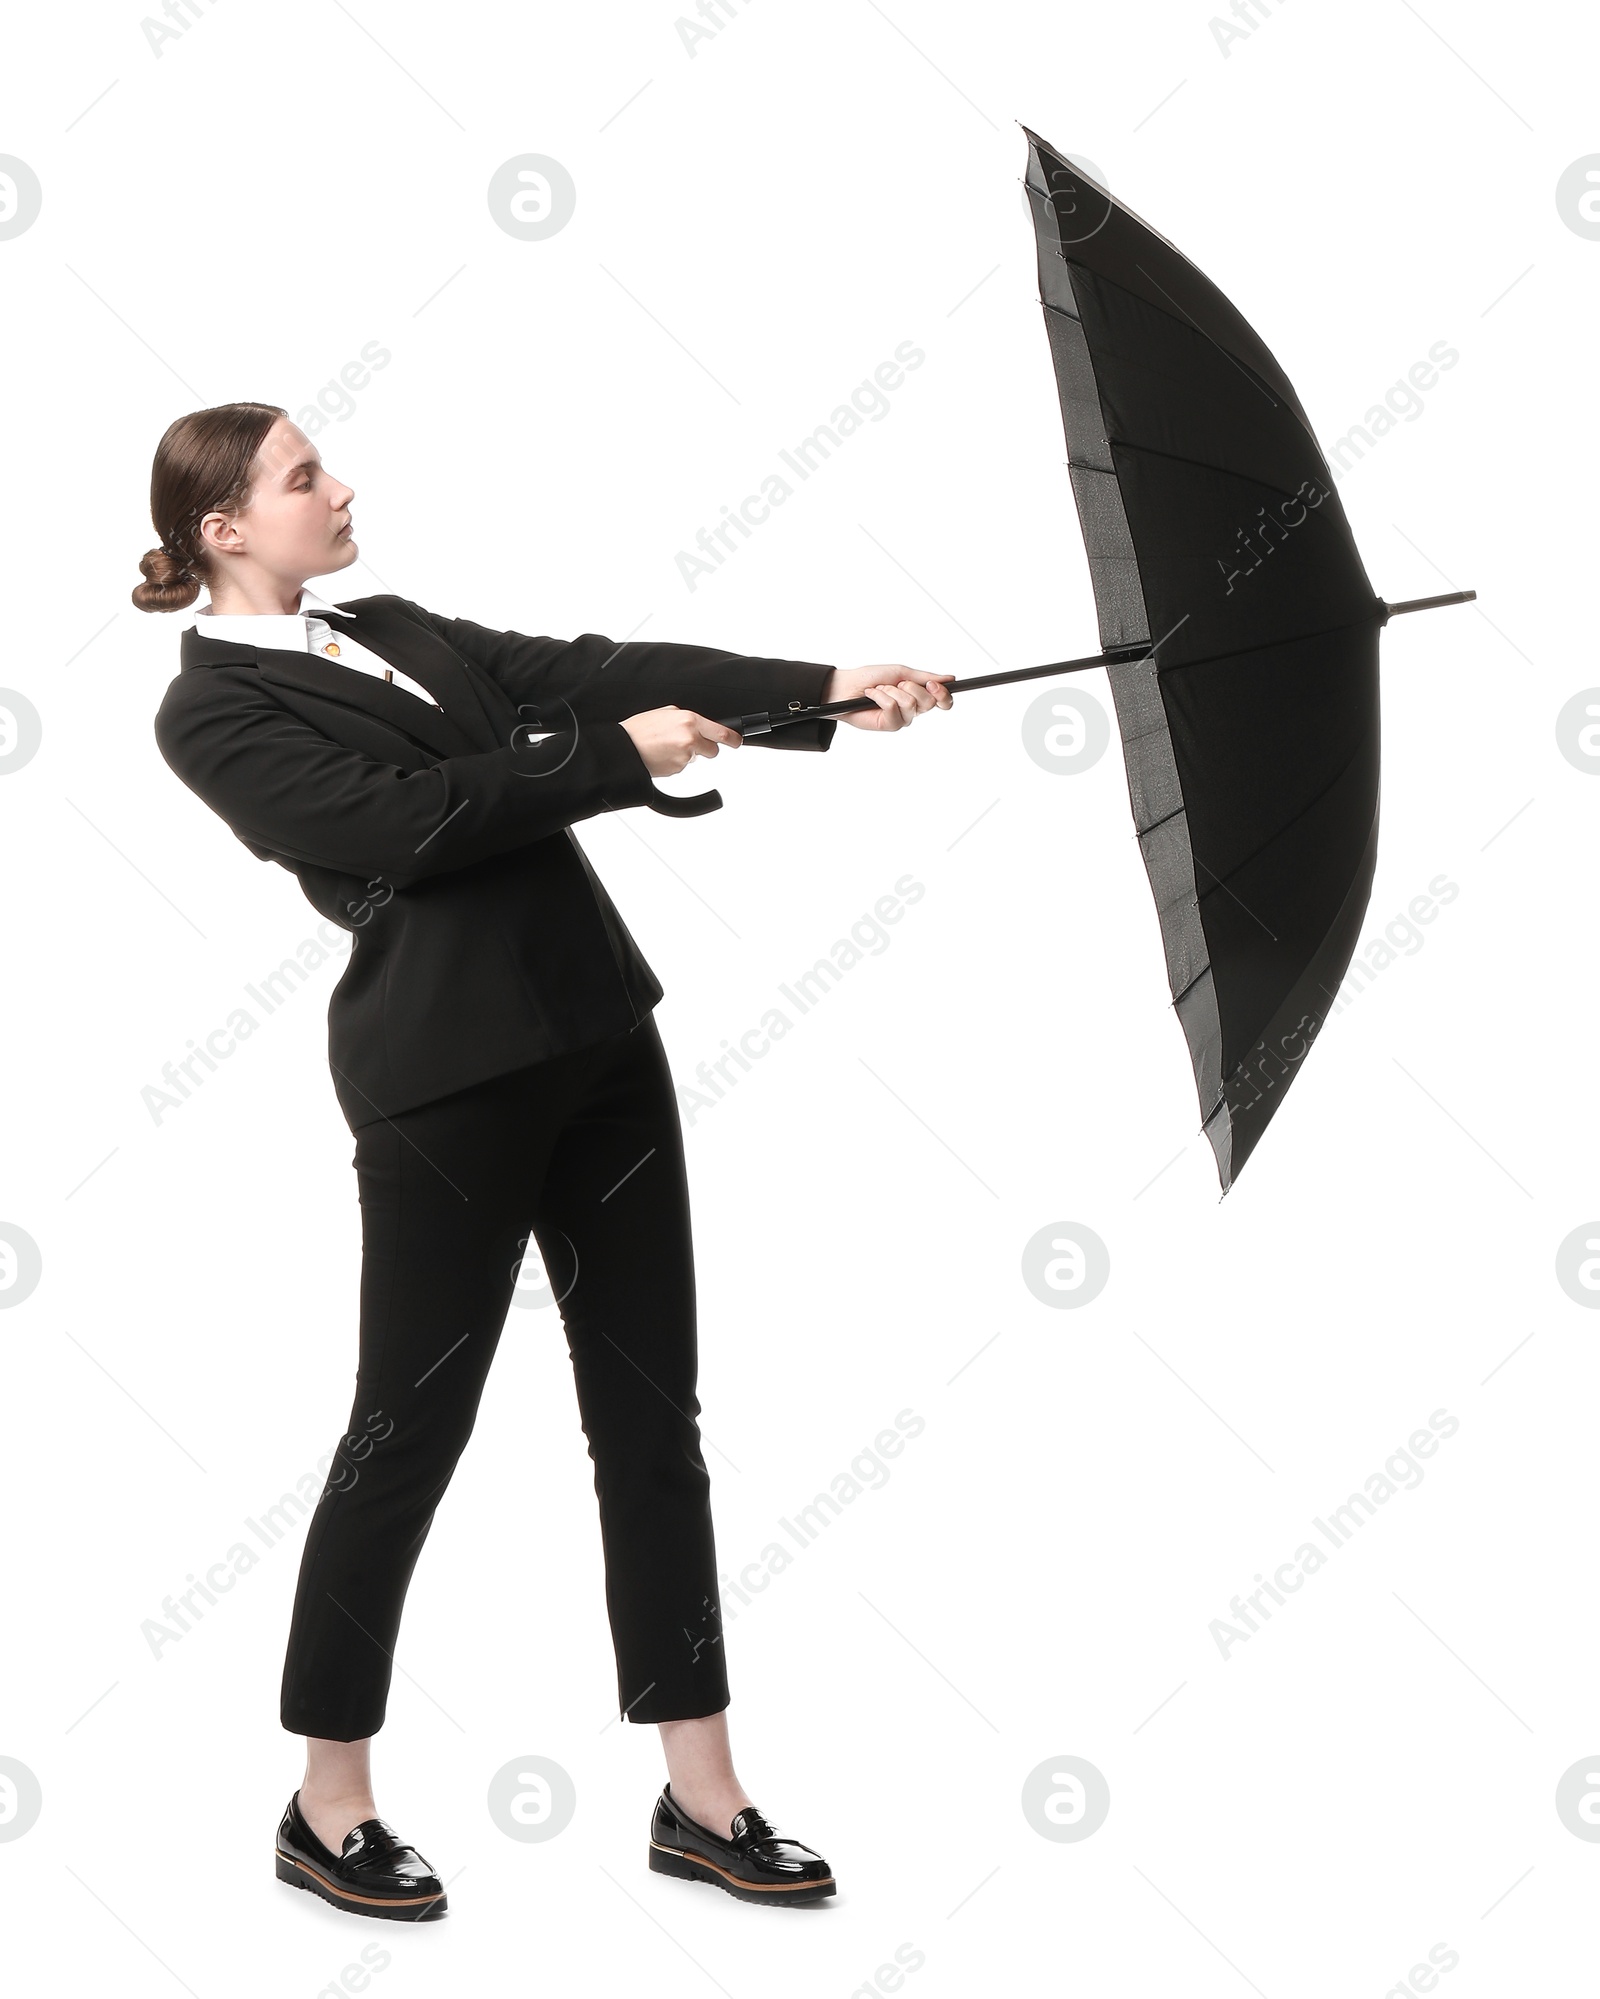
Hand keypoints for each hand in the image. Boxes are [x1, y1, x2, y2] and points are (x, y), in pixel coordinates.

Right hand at [620, 705, 741, 776]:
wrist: (624, 748)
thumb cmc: (641, 729)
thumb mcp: (666, 713)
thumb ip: (687, 719)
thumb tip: (702, 725)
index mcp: (690, 720)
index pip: (722, 732)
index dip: (733, 739)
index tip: (737, 741)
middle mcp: (690, 738)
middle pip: (713, 750)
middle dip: (705, 749)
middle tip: (690, 744)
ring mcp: (685, 756)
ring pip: (696, 759)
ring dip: (686, 755)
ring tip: (666, 747)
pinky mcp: (678, 769)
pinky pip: (683, 766)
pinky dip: (675, 762)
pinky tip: (662, 755)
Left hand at [824, 665, 953, 732]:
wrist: (848, 686)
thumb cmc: (872, 677)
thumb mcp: (901, 672)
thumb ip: (925, 677)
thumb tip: (950, 678)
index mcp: (919, 695)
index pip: (943, 701)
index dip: (943, 694)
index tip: (933, 684)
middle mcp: (914, 709)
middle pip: (930, 702)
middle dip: (912, 687)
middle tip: (897, 683)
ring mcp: (902, 718)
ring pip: (911, 704)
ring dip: (893, 691)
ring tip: (880, 689)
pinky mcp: (890, 725)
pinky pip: (893, 709)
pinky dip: (881, 697)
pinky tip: (871, 696)